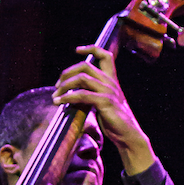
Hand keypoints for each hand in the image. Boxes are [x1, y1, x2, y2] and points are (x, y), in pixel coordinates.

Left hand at [53, 46, 156, 176]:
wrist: (128, 135)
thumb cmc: (115, 122)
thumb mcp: (103, 104)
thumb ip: (92, 95)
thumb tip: (71, 94)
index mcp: (112, 80)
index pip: (105, 56)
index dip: (91, 49)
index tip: (77, 50)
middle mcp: (110, 82)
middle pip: (85, 66)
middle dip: (67, 73)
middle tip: (57, 85)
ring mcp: (108, 91)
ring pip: (81, 78)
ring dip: (64, 86)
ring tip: (55, 96)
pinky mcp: (105, 102)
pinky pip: (82, 94)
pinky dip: (68, 97)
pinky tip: (60, 102)